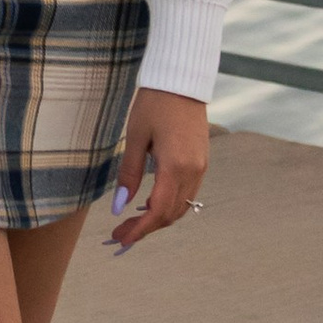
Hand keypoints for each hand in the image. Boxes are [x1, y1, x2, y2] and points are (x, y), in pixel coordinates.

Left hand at [106, 88, 206, 250]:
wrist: (182, 82)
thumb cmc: (154, 105)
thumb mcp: (135, 138)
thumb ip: (129, 174)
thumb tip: (119, 206)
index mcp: (175, 167)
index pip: (157, 211)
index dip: (139, 230)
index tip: (121, 239)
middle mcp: (193, 172)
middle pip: (170, 214)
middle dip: (145, 228)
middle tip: (120, 234)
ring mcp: (201, 168)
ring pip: (181, 206)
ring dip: (158, 219)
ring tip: (132, 223)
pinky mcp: (202, 162)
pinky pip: (187, 193)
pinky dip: (169, 205)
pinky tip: (150, 204)